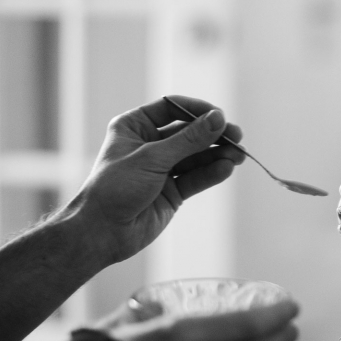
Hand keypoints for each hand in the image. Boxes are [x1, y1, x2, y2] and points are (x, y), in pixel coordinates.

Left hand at [61, 95, 244, 264]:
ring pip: (196, 157)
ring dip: (217, 155)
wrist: (102, 231)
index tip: (220, 116)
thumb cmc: (115, 188)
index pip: (172, 108)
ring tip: (239, 156)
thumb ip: (188, 140)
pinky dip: (211, 173)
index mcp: (135, 127)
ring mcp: (162, 169)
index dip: (197, 110)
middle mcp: (149, 145)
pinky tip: (226, 169)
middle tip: (237, 136)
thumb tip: (218, 119)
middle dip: (213, 135)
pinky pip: (196, 178)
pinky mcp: (172, 192)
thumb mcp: (152, 158)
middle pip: (189, 133)